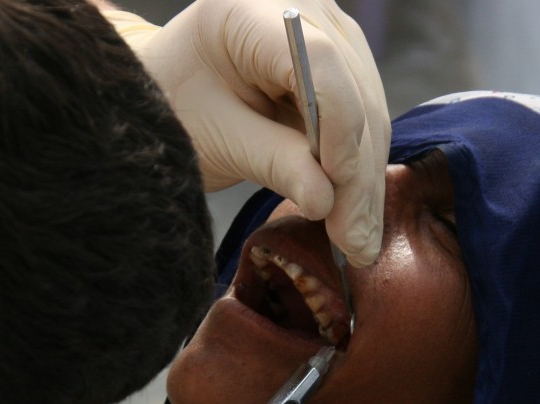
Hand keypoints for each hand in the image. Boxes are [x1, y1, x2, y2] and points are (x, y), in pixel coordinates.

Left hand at [103, 0, 388, 266]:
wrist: (170, 89)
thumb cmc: (177, 105)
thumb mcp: (215, 137)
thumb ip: (271, 160)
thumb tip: (325, 200)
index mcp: (251, 8)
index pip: (320, 62)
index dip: (338, 131)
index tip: (336, 195)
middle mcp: (302, 6)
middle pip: (354, 91)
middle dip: (356, 174)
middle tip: (354, 243)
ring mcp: (329, 30)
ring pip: (369, 111)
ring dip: (365, 182)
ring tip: (357, 242)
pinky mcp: (343, 61)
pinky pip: (364, 119)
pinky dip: (359, 171)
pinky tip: (356, 217)